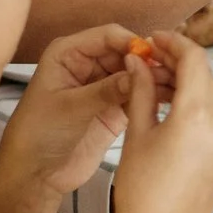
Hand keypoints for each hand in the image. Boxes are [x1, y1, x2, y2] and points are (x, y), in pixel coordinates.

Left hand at [0, 24, 169, 197]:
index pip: (107, 36)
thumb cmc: (38, 134)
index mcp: (68, 54)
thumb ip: (106, 90)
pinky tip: (169, 99)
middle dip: (147, 61)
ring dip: (153, 79)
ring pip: (135, 74)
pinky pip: (137, 95)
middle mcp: (87, 65)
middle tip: (172, 72)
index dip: (131, 43)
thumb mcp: (71, 108)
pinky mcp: (114, 108)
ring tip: (176, 86)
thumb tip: (139, 73)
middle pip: (126, 53)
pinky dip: (152, 96)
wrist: (36, 175)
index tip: (152, 56)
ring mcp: (102, 87)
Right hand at [109, 33, 212, 212]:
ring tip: (154, 81)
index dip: (173, 43)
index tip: (152, 39)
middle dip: (178, 62)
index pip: (194, 60)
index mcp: (199, 116)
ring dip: (187, 81)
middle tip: (147, 59)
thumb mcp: (137, 136)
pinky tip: (170, 103)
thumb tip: (138, 62)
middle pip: (205, 75)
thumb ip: (141, 92)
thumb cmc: (142, 193)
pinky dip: (195, 102)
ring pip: (212, 93)